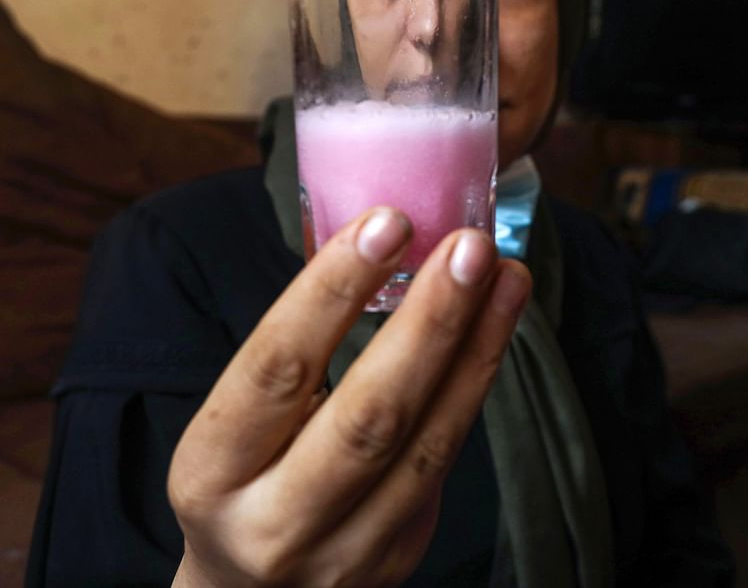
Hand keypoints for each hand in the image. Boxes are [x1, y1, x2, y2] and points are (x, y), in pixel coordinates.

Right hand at [168, 208, 529, 586]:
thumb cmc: (242, 479)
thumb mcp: (234, 426)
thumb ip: (294, 357)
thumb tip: (380, 243)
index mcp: (211, 471)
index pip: (275, 369)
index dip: (333, 292)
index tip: (387, 223)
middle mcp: (275, 522)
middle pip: (369, 417)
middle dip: (430, 322)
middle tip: (471, 246)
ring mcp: (347, 549)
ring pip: (428, 443)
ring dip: (477, 348)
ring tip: (508, 275)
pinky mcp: (400, 552)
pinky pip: (448, 457)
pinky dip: (476, 382)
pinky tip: (498, 324)